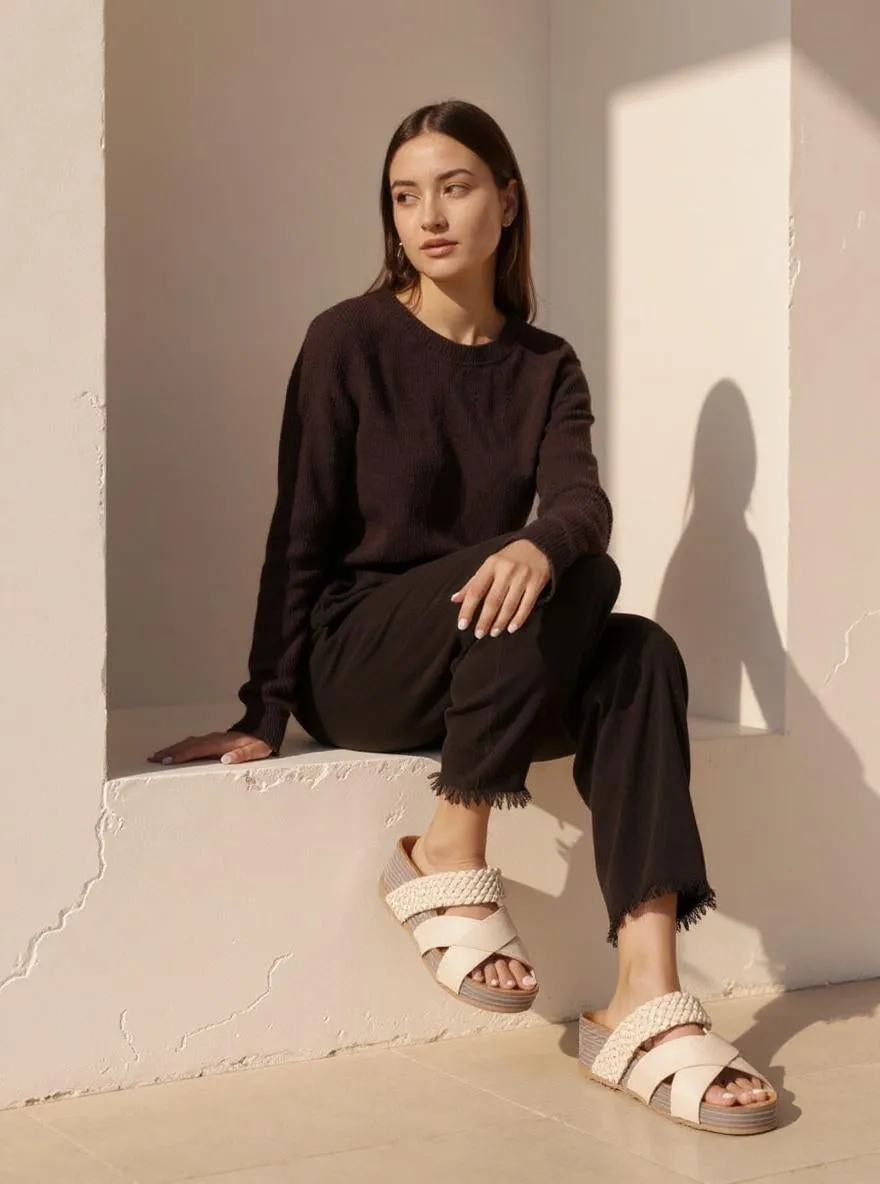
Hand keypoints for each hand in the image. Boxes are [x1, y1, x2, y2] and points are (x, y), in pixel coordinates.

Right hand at [147, 731, 272, 765]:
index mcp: (221, 743)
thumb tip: (226, 760)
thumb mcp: (256, 750)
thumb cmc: (261, 742)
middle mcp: (213, 739)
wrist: (264, 727)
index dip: (181, 755)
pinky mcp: (213, 739)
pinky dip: (181, 746)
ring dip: (172, 749)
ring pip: (188, 742)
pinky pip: (193, 743)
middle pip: (187, 745)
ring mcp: (212, 738)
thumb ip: (242, 754)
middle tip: (152, 759)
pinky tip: (174, 751)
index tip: (166, 761)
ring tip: (157, 755)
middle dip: (169, 752)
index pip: (197, 750)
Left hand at [451, 540, 550, 638]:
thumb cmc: (508, 559)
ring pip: (509, 605)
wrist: (537, 546)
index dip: (467, 609)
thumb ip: (472, 583)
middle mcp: (506, 571)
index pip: (476, 590)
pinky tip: (511, 628)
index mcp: (490, 565)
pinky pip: (527, 605)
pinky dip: (519, 619)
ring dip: (500, 622)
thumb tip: (454, 599)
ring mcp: (522, 577)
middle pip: (493, 601)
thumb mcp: (489, 566)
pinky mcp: (537, 583)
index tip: (462, 625)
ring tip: (493, 633)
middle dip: (485, 620)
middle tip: (479, 634)